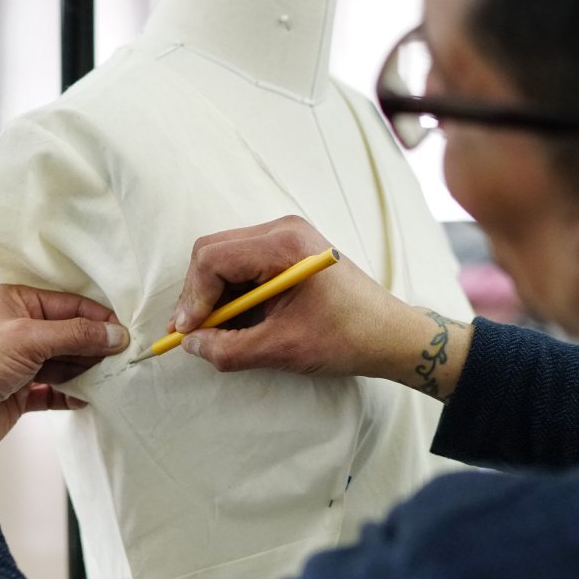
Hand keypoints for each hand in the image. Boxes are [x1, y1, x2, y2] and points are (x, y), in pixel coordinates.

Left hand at [0, 285, 129, 456]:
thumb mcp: (30, 338)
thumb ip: (77, 335)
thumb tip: (118, 335)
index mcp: (15, 302)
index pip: (69, 304)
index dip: (98, 318)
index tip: (125, 334)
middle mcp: (17, 328)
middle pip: (70, 333)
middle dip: (95, 346)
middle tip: (123, 359)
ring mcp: (19, 362)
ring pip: (65, 362)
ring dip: (87, 371)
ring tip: (110, 379)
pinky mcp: (19, 392)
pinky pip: (54, 390)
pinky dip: (71, 394)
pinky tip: (86, 399)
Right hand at [172, 216, 471, 397]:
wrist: (390, 335)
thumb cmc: (347, 338)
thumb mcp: (282, 349)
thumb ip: (230, 348)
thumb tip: (191, 344)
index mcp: (283, 244)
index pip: (212, 258)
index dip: (193, 298)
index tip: (188, 332)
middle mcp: (282, 230)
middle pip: (213, 253)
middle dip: (199, 295)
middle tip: (193, 333)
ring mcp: (286, 237)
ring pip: (225, 259)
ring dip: (215, 296)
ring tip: (215, 332)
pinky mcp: (289, 250)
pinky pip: (244, 265)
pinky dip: (234, 293)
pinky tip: (237, 322)